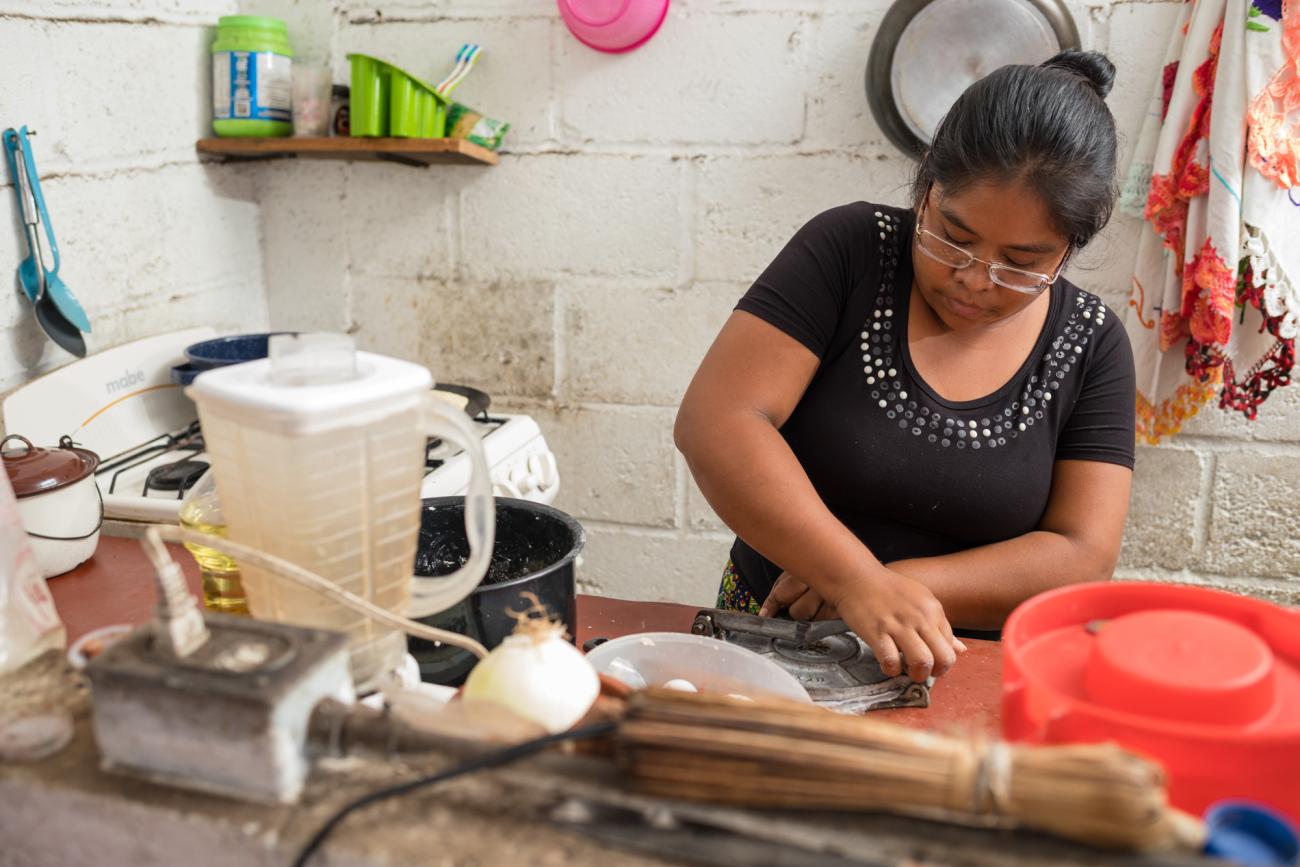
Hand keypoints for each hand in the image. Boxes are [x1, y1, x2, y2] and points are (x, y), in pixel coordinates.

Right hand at [760, 568, 964, 680]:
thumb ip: (940, 626)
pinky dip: (891, 669)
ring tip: (907, 670)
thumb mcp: (921, 601)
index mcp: (933, 610)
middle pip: (944, 658)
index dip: (942, 661)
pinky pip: (891, 661)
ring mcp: (898, 625)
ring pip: (921, 662)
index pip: (950, 647)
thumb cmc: (889, 590)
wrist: (856, 577)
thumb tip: (960, 650)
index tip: (930, 662)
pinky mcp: (877, 632)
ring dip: (916, 674)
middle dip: (936, 672)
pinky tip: (887, 662)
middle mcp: (920, 618)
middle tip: (923, 671)